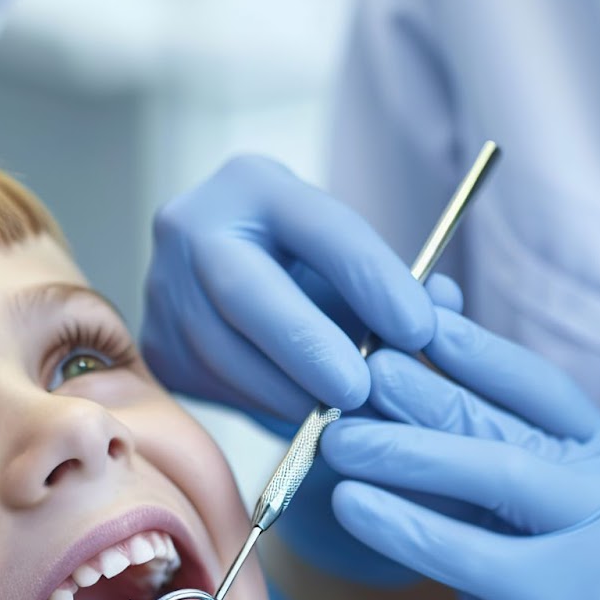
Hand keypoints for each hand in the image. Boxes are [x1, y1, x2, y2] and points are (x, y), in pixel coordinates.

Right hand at [141, 154, 436, 427]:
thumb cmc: (308, 269)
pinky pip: (210, 384)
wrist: (221, 276)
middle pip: (248, 294)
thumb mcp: (349, 261)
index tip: (420, 330)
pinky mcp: (155, 344)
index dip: (374, 281)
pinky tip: (298, 414)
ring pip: (223, 352)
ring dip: (287, 391)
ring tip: (338, 415)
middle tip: (361, 391)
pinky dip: (259, 404)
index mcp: (254, 185)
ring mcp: (162, 287)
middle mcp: (192, 227)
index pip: (321, 229)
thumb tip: (444, 313)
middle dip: (309, 348)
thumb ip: (398, 286)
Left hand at [320, 310, 599, 599]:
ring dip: (405, 453)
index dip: (466, 347)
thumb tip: (400, 361)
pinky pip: (477, 555)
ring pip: (495, 477)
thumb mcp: (508, 510)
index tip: (398, 313)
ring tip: (333, 438)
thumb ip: (469, 444)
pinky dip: (408, 528)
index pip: (532, 382)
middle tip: (341, 373)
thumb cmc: (546, 592)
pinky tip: (352, 505)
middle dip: (416, 396)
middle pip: (503, 425)